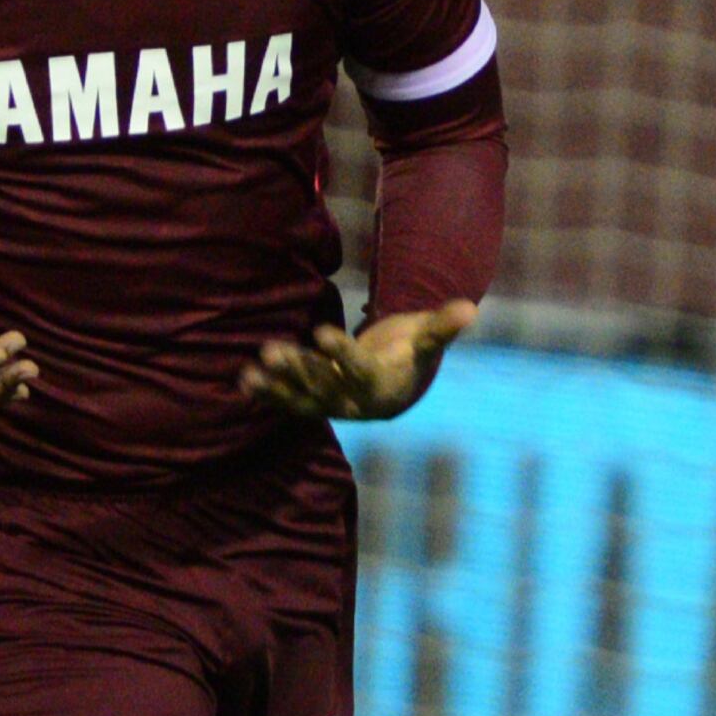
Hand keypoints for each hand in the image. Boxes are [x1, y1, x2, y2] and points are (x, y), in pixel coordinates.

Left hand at [241, 299, 478, 420]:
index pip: (359, 369)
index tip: (320, 331)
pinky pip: (289, 404)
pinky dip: (268, 395)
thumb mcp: (426, 340)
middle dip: (298, 369)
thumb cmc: (411, 354)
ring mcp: (332, 408)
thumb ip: (443, 326)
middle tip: (272, 351)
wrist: (396, 387)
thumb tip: (471, 308)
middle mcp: (355, 403)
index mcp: (382, 386)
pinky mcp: (315, 407)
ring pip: (302, 397)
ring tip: (252, 369)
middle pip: (324, 385)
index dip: (341, 352)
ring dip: (276, 385)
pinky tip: (244, 382)